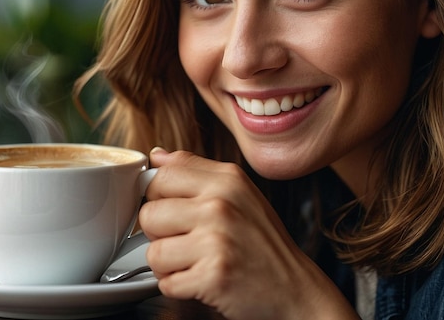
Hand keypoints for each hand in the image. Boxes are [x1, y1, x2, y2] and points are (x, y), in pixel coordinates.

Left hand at [139, 148, 358, 319]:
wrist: (295, 288)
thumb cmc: (262, 241)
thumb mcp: (238, 192)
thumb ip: (194, 170)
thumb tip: (156, 156)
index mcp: (226, 179)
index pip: (161, 175)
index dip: (157, 197)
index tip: (170, 209)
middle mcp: (221, 205)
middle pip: (149, 214)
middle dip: (159, 233)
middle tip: (186, 240)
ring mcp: (217, 240)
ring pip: (153, 252)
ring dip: (167, 264)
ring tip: (193, 261)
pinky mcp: (213, 276)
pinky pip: (166, 282)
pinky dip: (178, 286)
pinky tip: (199, 279)